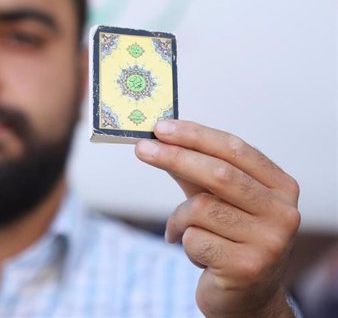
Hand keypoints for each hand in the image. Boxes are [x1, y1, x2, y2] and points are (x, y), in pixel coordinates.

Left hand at [135, 120, 300, 317]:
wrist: (247, 299)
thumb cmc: (230, 240)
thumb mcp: (217, 199)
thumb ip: (195, 171)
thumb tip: (160, 139)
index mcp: (281, 188)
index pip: (235, 149)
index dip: (195, 135)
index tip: (161, 127)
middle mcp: (283, 213)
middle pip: (219, 174)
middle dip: (174, 157)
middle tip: (142, 148)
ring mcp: (269, 242)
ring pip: (200, 208)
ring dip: (179, 218)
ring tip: (181, 231)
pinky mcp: (247, 267)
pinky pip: (193, 239)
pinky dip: (183, 242)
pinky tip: (196, 254)